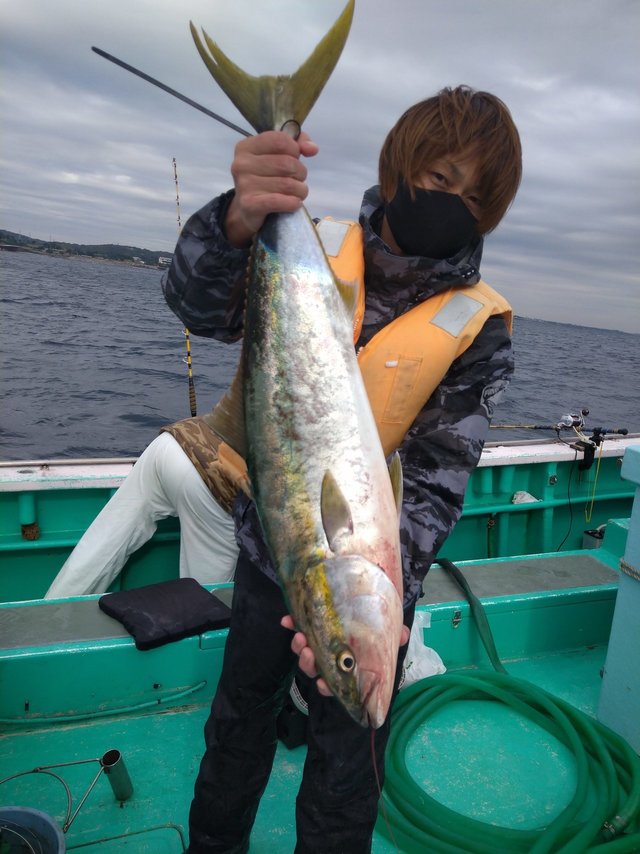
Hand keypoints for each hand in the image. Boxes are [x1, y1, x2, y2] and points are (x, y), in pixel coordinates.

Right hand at [224, 130, 317, 246]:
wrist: (247, 209)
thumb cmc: (265, 178)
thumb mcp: (277, 155)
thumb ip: (297, 144)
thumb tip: (312, 149)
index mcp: (247, 147)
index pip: (279, 140)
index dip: (294, 149)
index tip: (295, 157)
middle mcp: (242, 164)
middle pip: (286, 163)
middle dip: (300, 172)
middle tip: (298, 179)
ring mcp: (244, 185)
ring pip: (287, 184)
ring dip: (300, 190)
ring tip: (297, 192)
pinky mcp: (249, 204)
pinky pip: (279, 201)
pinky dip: (293, 203)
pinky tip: (294, 203)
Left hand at [280, 616, 410, 697]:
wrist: (362, 602)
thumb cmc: (374, 625)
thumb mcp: (385, 632)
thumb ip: (394, 635)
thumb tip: (402, 634)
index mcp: (345, 666)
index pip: (334, 684)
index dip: (327, 687)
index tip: (322, 684)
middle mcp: (329, 658)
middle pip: (313, 669)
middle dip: (308, 664)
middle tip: (309, 653)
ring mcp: (317, 643)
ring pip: (303, 652)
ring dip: (299, 647)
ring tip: (300, 636)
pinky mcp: (308, 626)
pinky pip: (296, 628)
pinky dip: (291, 625)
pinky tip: (287, 620)